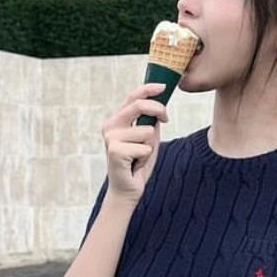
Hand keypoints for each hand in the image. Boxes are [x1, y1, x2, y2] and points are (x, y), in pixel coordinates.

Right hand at [102, 83, 169, 203]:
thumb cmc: (138, 163)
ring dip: (150, 145)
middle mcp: (110, 126)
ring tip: (140, 156)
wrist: (127, 190)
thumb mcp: (147, 138)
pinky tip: (136, 164)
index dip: (149, 89)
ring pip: (147, 131)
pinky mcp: (115, 152)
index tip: (163, 87)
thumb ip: (150, 121)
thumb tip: (160, 103)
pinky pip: (145, 147)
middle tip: (165, 119)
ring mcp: (111, 138)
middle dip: (158, 110)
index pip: (132, 97)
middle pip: (139, 106)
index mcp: (116, 120)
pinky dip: (146, 157)